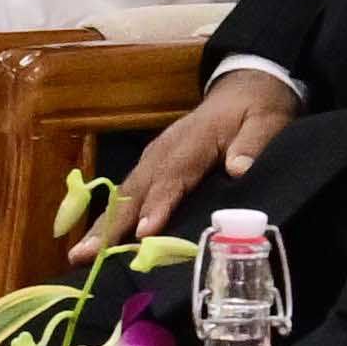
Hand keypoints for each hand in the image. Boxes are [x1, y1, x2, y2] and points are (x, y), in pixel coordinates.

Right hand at [89, 70, 296, 255]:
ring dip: (103, 225)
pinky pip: (128, 194)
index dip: (158, 204)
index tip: (145, 232)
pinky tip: (96, 243)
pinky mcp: (152, 166)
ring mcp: (154, 158)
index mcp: (193, 142)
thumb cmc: (256, 110)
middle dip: (112, 224)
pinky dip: (110, 218)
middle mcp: (164, 151)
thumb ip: (254, 143)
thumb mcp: (268, 121)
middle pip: (136, 190)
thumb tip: (238, 168)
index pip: (173, 176)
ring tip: (79, 256)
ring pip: (125, 194)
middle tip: (85, 255)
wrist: (243, 89)